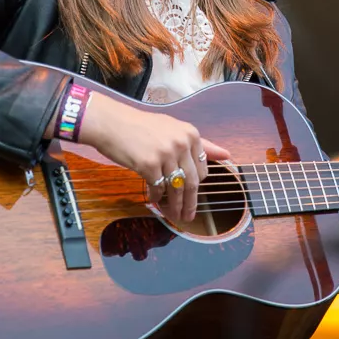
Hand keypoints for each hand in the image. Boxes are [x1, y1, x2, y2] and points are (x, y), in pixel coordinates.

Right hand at [77, 92, 229, 223]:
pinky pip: (157, 188)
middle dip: (190, 203)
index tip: (192, 196)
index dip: (197, 186)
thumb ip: (201, 144)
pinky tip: (153, 199)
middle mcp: (181, 142)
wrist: (110, 122)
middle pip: (192, 182)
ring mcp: (165, 153)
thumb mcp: (173, 129)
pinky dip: (156, 196)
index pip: (203, 169)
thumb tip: (228, 155)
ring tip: (174, 215)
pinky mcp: (148, 164)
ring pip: (176, 188)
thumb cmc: (140, 126)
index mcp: (190, 133)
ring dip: (175, 205)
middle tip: (188, 215)